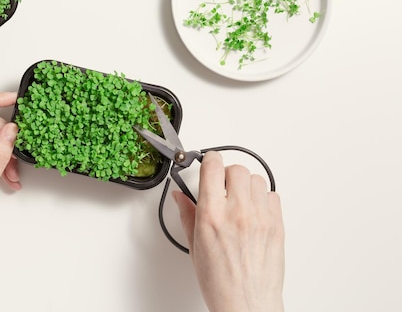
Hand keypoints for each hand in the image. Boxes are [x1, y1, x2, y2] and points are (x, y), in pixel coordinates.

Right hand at [173, 151, 284, 311]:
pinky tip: (253, 211)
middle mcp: (238, 212)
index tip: (207, 163)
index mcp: (212, 215)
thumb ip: (187, 214)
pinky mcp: (278, 225)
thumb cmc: (220, 282)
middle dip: (226, 174)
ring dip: (245, 185)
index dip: (209, 160)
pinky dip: (262, 198)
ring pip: (256, 179)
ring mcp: (261, 217)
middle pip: (236, 169)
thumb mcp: (194, 247)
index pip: (213, 167)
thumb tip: (180, 196)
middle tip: (221, 186)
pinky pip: (273, 195)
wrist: (247, 304)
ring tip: (238, 200)